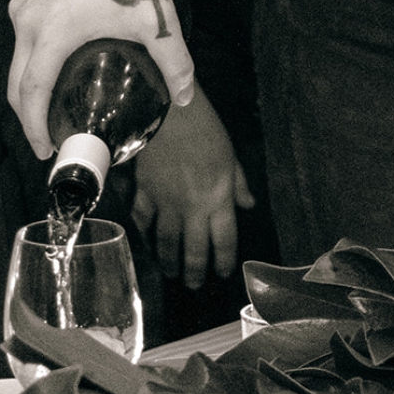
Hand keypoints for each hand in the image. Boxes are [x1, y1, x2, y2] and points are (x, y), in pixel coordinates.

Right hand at [7, 0, 193, 157]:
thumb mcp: (157, 20)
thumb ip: (175, 62)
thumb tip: (184, 98)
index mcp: (52, 33)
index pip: (32, 94)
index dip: (35, 128)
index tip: (47, 151)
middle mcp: (29, 22)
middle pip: (17, 86)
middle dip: (29, 120)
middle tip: (49, 144)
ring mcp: (25, 8)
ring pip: (17, 65)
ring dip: (29, 95)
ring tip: (50, 117)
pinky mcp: (28, 0)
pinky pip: (23, 45)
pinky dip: (32, 69)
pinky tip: (54, 81)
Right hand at [131, 86, 254, 288]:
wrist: (170, 108)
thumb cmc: (204, 127)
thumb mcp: (229, 154)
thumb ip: (238, 184)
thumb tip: (249, 205)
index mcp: (219, 198)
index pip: (224, 241)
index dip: (223, 262)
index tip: (221, 274)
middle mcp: (193, 208)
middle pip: (194, 250)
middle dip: (194, 273)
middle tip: (193, 285)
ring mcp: (167, 203)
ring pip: (167, 244)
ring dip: (169, 263)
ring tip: (170, 274)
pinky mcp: (145, 193)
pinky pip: (143, 221)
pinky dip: (144, 235)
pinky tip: (146, 243)